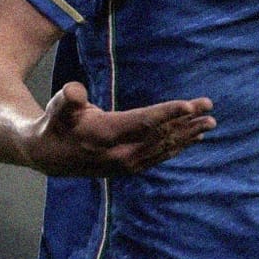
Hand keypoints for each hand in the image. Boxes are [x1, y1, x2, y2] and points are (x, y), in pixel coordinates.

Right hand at [19, 82, 216, 176]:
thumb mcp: (56, 107)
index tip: (189, 105)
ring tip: (210, 123)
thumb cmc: (55, 123)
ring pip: (163, 148)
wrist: (48, 156)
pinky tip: (193, 138)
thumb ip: (67, 99)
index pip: (141, 123)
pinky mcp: (129, 168)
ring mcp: (125, 165)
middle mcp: (118, 155)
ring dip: (187, 135)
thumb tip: (74, 91)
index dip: (166, 113)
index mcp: (103, 136)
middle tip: (209, 107)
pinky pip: (159, 156)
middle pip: (159, 136)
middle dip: (186, 121)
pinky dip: (178, 146)